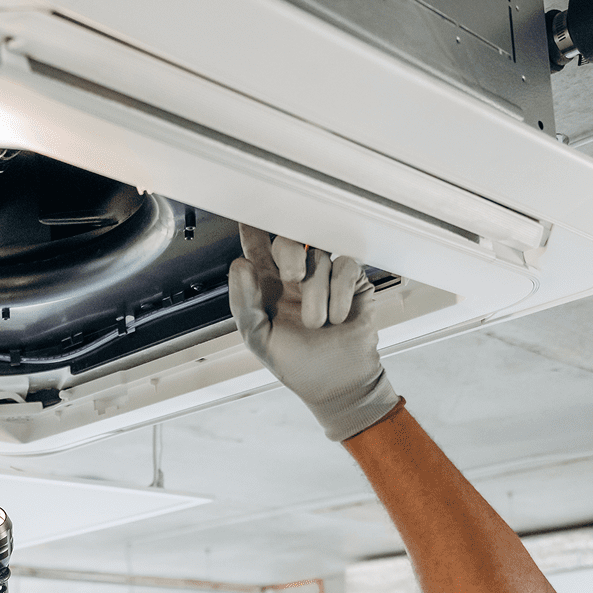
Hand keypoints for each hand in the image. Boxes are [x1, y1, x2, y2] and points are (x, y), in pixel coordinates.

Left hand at [228, 225, 399, 441]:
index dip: (253, 227)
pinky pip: (345, 266)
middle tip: (292, 277)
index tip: (248, 210)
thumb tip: (240, 265)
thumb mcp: (259, 338)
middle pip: (288, 238)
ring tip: (317, 323)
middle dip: (289, 252)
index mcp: (268, 285)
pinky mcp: (353, 280)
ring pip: (318, 256)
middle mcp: (295, 275)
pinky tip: (338, 317)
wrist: (335, 382)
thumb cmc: (296, 363)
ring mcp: (324, 276)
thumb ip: (244, 303)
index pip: (257, 247)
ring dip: (316, 293)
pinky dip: (339, 294)